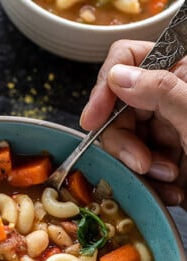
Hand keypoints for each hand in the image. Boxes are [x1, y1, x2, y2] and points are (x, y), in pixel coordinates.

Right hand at [80, 40, 186, 208]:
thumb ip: (160, 90)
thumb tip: (118, 76)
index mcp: (182, 72)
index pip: (129, 59)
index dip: (106, 86)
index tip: (93, 118)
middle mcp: (170, 99)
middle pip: (118, 107)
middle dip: (125, 141)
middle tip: (142, 164)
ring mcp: (166, 130)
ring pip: (124, 142)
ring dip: (140, 167)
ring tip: (169, 178)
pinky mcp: (163, 160)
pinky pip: (136, 168)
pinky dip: (149, 184)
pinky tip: (172, 191)